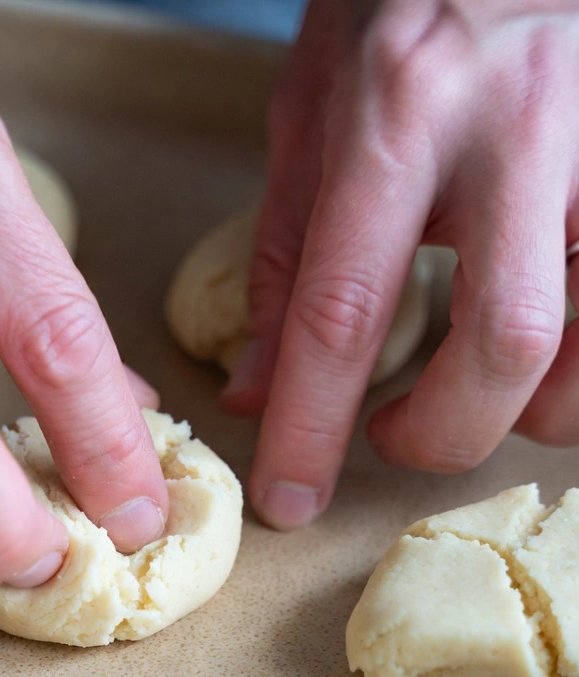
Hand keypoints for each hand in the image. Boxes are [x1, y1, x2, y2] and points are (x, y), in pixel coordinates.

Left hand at [222, 0, 578, 528]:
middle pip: (505, 343)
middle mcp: (517, 125)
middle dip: (443, 433)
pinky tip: (548, 349)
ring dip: (533, 409)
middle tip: (396, 436)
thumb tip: (257, 389)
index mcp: (398, 114)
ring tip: (478, 389)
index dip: (311, 426)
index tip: (288, 500)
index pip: (343, 308)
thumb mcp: (309, 117)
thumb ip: (282, 257)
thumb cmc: (396, 9)